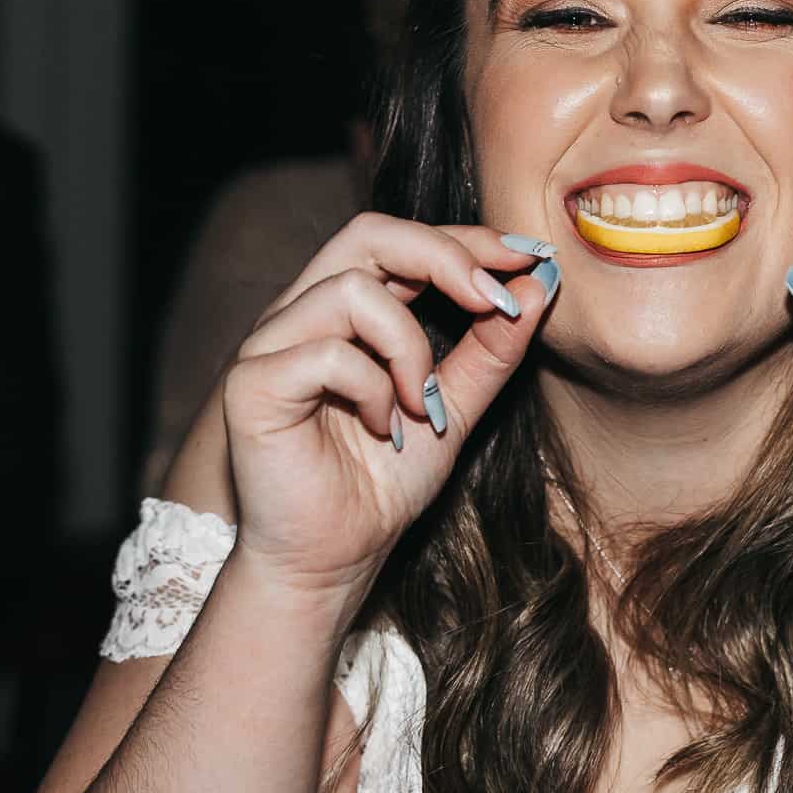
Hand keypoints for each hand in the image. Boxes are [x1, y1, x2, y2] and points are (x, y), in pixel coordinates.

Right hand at [221, 213, 558, 597]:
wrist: (334, 559)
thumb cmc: (382, 484)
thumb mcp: (455, 407)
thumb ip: (491, 350)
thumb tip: (538, 286)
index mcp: (348, 311)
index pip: (404, 241)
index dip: (465, 241)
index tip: (528, 258)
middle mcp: (304, 312)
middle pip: (369, 233)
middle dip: (445, 256)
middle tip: (495, 299)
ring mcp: (272, 343)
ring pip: (352, 289)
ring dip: (409, 347)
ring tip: (420, 404)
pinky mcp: (253, 383)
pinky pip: (327, 352)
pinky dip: (372, 388)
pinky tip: (383, 427)